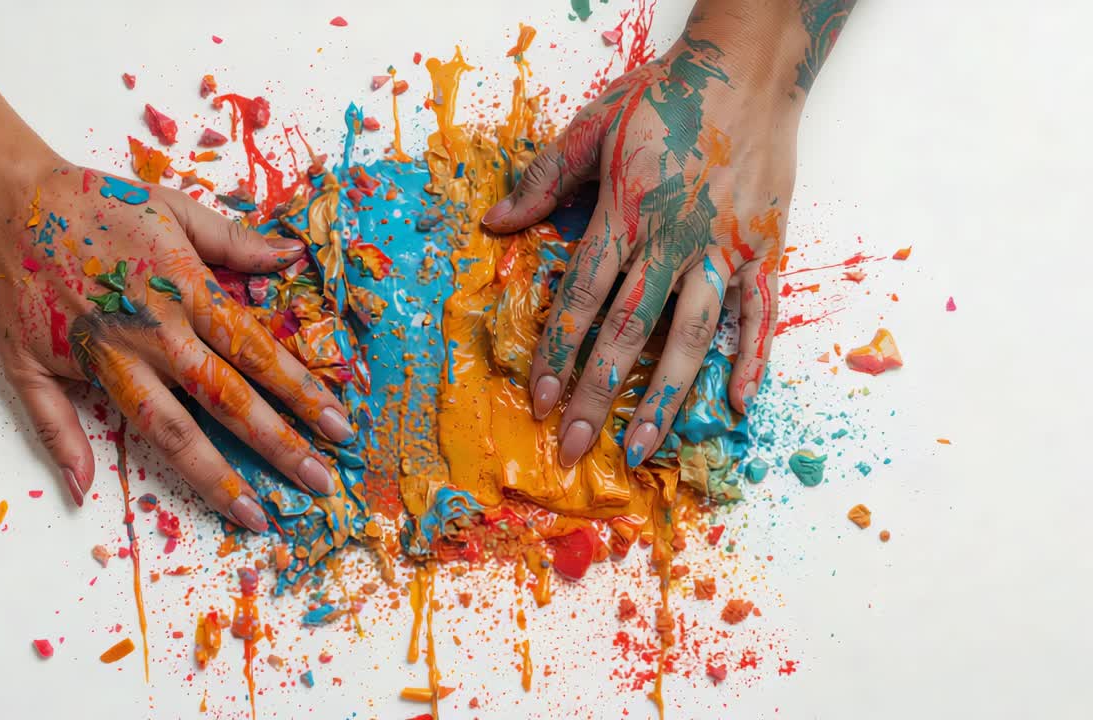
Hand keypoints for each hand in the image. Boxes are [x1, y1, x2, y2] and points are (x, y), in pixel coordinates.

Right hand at [0, 157, 353, 530]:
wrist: (10, 198)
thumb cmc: (99, 204)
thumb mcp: (176, 209)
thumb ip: (235, 241)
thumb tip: (293, 256)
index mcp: (183, 292)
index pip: (257, 351)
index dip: (302, 391)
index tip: (340, 426)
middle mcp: (149, 331)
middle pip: (224, 398)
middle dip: (278, 443)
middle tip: (320, 482)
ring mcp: (100, 354)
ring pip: (164, 426)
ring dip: (212, 474)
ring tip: (252, 513)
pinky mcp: (44, 364)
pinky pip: (54, 418)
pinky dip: (66, 453)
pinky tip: (86, 492)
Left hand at [482, 33, 794, 468]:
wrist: (749, 66)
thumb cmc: (667, 95)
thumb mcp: (593, 125)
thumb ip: (544, 178)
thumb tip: (493, 223)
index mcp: (627, 212)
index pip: (584, 296)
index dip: (560, 350)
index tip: (542, 398)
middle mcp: (675, 239)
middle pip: (630, 330)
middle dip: (600, 393)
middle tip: (576, 448)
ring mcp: (725, 247)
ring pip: (694, 334)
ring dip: (668, 395)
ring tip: (642, 446)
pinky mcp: (767, 247)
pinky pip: (762, 314)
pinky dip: (753, 359)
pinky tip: (739, 405)